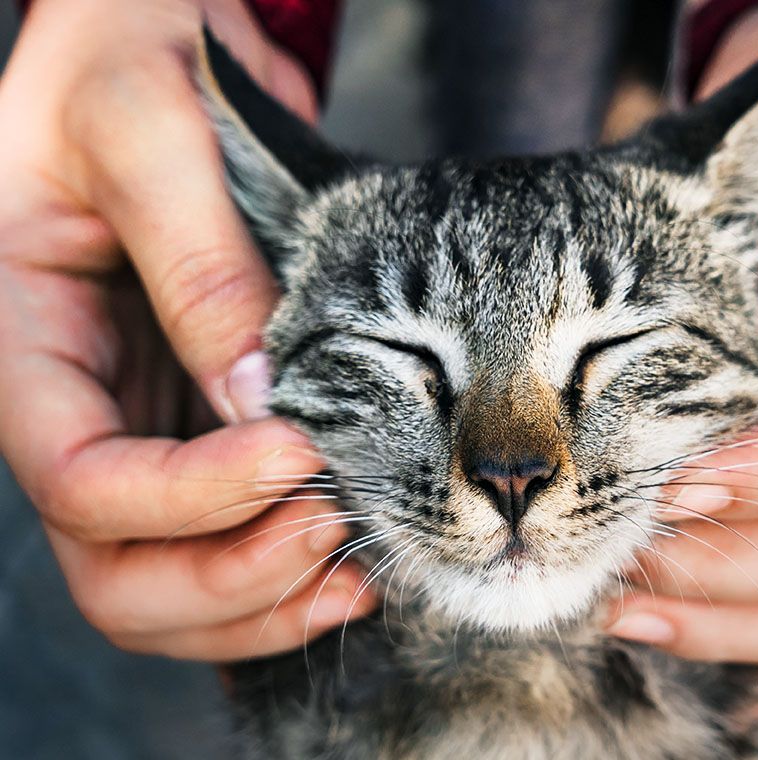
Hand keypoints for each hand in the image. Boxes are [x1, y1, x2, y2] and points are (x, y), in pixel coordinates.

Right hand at [0, 0, 373, 659]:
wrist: (157, 51)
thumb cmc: (128, 63)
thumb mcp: (149, 133)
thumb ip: (197, 263)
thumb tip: (260, 399)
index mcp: (23, 347)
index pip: (81, 481)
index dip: (190, 497)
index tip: (301, 454)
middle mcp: (74, 410)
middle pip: (114, 569)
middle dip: (226, 577)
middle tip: (334, 534)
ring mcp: (139, 430)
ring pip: (166, 581)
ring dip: (260, 600)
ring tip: (358, 568)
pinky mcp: (198, 430)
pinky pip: (223, 540)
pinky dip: (283, 573)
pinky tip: (354, 558)